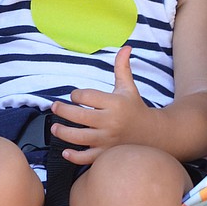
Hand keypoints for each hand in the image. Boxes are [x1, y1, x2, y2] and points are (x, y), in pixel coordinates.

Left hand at [49, 45, 148, 164]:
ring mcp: (107, 140)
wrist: (152, 134)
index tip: (74, 96)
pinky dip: (74, 157)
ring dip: (63, 133)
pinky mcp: (106, 154)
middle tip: (55, 107)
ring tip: (54, 128)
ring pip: (79, 138)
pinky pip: (87, 158)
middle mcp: (110, 122)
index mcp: (114, 103)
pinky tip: (65, 151)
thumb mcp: (128, 87)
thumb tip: (125, 47)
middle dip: (63, 111)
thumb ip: (122, 67)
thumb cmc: (135, 107)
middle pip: (79, 117)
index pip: (87, 97)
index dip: (76, 95)